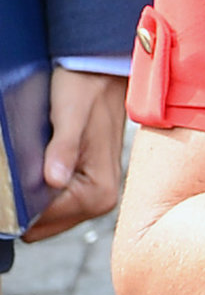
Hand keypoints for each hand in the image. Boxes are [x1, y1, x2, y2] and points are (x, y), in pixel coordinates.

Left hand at [23, 69, 126, 240]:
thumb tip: (53, 180)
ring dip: (34, 196)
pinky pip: (56, 202)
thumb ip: (63, 148)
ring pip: (49, 215)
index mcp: (99, 190)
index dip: (23, 204)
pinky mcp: (87, 184)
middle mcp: (101, 198)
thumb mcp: (71, 113)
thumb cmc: (88, 86)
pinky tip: (40, 166)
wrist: (102, 70)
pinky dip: (42, 190)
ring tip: (32, 163)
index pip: (46, 219)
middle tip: (22, 169)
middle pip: (47, 224)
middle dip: (29, 203)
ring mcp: (95, 193)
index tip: (13, 183)